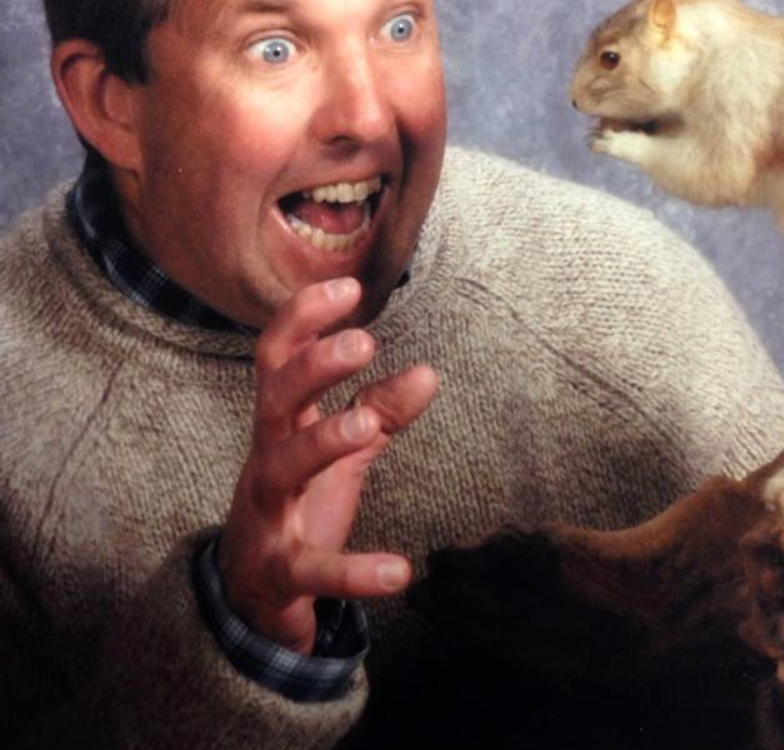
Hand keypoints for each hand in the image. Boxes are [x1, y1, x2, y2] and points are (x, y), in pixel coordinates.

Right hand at [217, 277, 437, 653]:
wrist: (253, 600)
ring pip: (282, 470)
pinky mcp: (279, 572)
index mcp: (280, 426)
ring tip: (366, 426)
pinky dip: (351, 572)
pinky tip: (398, 573)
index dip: (304, 319)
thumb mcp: (338, 453)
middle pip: (274, 400)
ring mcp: (267, 516)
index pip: (278, 359)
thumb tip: (428, 372)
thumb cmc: (298, 506)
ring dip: (322, 443)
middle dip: (312, 367)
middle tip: (362, 340)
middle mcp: (266, 461)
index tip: (347, 286)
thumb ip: (377, 411)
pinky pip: (311, 570)